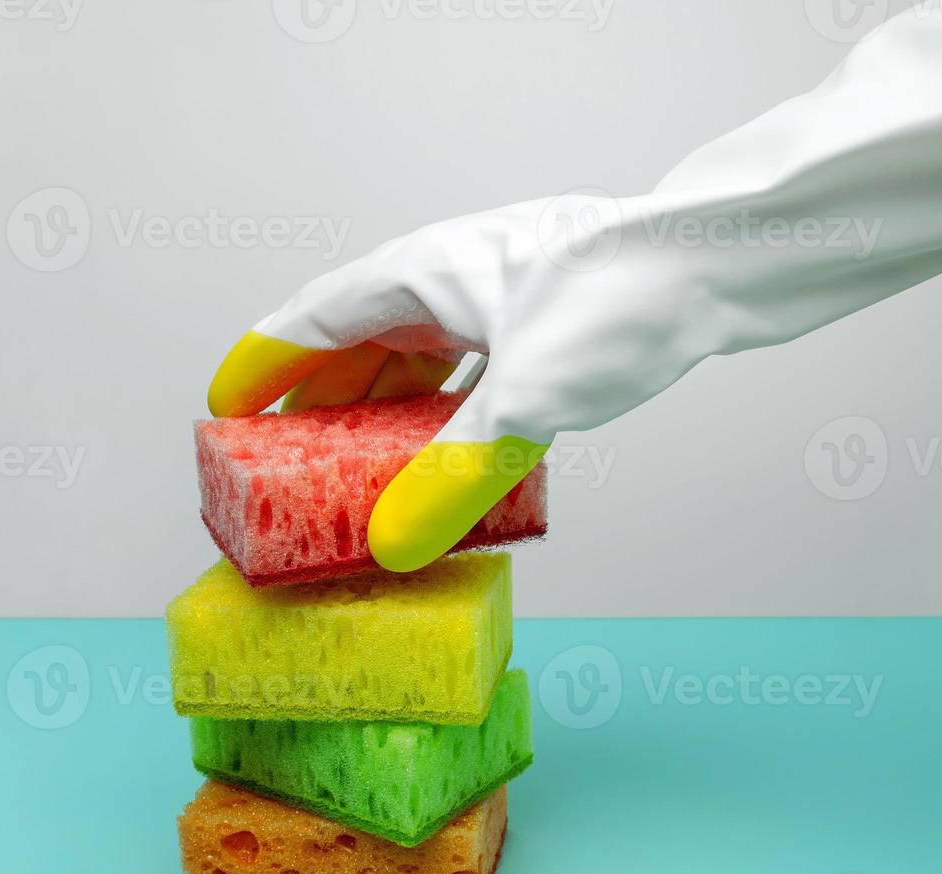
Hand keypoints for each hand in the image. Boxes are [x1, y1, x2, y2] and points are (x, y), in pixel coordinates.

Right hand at [207, 196, 712, 572]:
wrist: (718, 262)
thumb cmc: (619, 299)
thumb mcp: (526, 398)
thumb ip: (454, 475)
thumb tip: (398, 543)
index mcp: (420, 271)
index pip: (311, 320)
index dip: (262, 366)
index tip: (223, 409)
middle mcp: (450, 275)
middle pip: (359, 340)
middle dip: (320, 399)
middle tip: (288, 458)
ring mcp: (497, 294)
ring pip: (417, 354)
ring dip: (385, 407)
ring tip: (359, 464)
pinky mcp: (541, 319)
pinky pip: (468, 368)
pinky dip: (446, 409)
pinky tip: (447, 446)